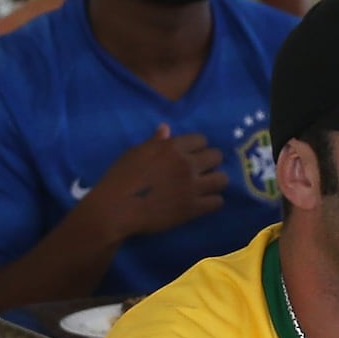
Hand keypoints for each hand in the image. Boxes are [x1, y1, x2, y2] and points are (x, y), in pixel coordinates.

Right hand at [76, 127, 224, 244]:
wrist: (116, 209)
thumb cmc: (120, 178)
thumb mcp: (135, 153)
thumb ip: (154, 142)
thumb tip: (166, 128)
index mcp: (172, 147)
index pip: (201, 139)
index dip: (197, 146)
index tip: (192, 154)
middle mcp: (186, 164)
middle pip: (216, 156)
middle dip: (211, 161)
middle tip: (202, 170)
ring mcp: (192, 187)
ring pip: (222, 179)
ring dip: (216, 181)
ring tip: (206, 186)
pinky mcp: (193, 208)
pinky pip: (217, 202)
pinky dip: (213, 201)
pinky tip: (204, 202)